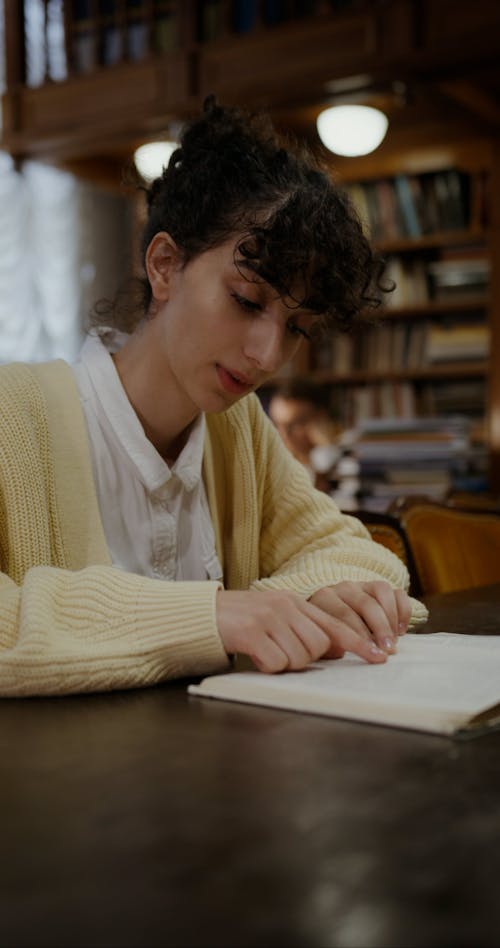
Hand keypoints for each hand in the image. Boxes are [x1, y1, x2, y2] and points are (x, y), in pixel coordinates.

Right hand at [216, 582, 409, 674]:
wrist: (202, 614)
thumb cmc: (240, 622)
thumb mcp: (276, 618)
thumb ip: (304, 629)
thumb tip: (336, 648)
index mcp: (295, 602)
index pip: (335, 624)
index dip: (358, 643)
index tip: (378, 657)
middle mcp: (285, 606)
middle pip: (318, 647)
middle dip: (303, 658)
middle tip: (279, 651)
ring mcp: (269, 618)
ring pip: (299, 657)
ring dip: (283, 663)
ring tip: (264, 651)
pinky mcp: (252, 632)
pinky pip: (276, 662)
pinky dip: (267, 666)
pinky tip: (254, 655)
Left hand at [309, 581, 411, 659]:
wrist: (329, 618)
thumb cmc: (326, 635)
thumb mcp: (323, 640)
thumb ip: (330, 644)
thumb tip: (342, 653)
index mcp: (325, 598)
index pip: (344, 616)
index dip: (361, 637)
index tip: (374, 654)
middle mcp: (344, 588)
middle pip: (366, 604)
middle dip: (380, 629)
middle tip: (389, 650)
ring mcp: (364, 585)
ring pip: (383, 591)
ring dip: (392, 618)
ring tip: (394, 640)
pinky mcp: (381, 588)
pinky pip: (398, 593)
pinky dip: (403, 611)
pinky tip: (401, 630)